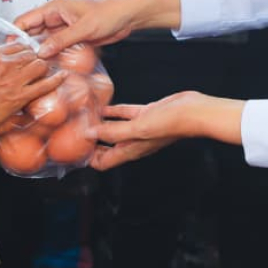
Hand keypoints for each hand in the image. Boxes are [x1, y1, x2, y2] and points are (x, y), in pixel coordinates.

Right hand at [0, 44, 63, 128]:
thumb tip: (7, 57)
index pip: (18, 44)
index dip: (26, 50)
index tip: (29, 54)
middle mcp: (5, 63)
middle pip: (30, 53)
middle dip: (36, 58)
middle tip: (37, 64)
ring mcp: (14, 79)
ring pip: (39, 65)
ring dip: (44, 68)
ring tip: (45, 71)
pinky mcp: (20, 96)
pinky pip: (44, 85)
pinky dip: (55, 80)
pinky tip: (61, 77)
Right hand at [16, 0, 179, 54]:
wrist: (127, 15)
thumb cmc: (108, 13)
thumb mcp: (83, 28)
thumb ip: (61, 40)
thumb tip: (40, 52)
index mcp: (53, 8)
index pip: (25, 20)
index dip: (14, 35)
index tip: (9, 52)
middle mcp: (55, 18)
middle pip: (32, 34)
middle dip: (26, 48)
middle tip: (20, 66)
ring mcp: (63, 29)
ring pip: (44, 43)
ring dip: (40, 55)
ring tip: (32, 71)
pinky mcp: (72, 39)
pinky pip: (57, 49)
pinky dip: (53, 58)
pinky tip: (49, 70)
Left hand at [90, 91, 243, 170]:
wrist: (192, 112)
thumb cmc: (169, 124)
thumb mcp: (137, 128)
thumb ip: (112, 131)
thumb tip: (89, 133)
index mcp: (130, 150)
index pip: (103, 162)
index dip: (89, 157)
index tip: (75, 147)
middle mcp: (133, 142)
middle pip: (106, 147)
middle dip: (91, 141)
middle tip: (76, 131)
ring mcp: (140, 128)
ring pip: (114, 129)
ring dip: (100, 124)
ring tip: (86, 116)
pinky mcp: (146, 114)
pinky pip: (125, 114)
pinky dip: (113, 111)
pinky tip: (104, 105)